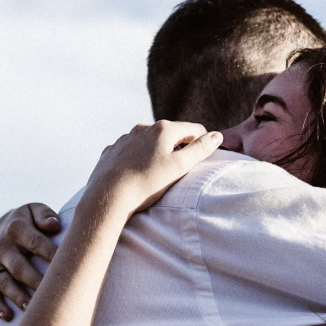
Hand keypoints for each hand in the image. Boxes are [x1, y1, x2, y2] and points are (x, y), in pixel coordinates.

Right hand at [0, 203, 61, 320]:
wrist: (2, 227)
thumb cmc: (30, 222)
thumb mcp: (35, 210)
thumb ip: (45, 215)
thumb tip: (53, 225)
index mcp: (16, 228)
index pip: (36, 243)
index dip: (52, 255)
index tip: (68, 268)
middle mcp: (2, 246)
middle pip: (20, 267)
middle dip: (36, 281)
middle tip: (52, 294)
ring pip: (4, 282)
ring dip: (17, 296)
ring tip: (31, 308)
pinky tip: (7, 316)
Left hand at [82, 121, 221, 213]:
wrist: (108, 197)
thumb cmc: (147, 183)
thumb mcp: (180, 167)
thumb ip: (200, 149)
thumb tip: (217, 135)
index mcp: (163, 129)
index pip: (194, 129)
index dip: (203, 143)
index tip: (202, 159)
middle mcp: (143, 128)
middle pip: (171, 134)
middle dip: (179, 147)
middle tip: (180, 170)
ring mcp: (125, 138)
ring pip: (149, 141)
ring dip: (157, 152)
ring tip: (157, 174)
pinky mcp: (112, 151)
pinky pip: (131, 151)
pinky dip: (138, 158)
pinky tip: (137, 174)